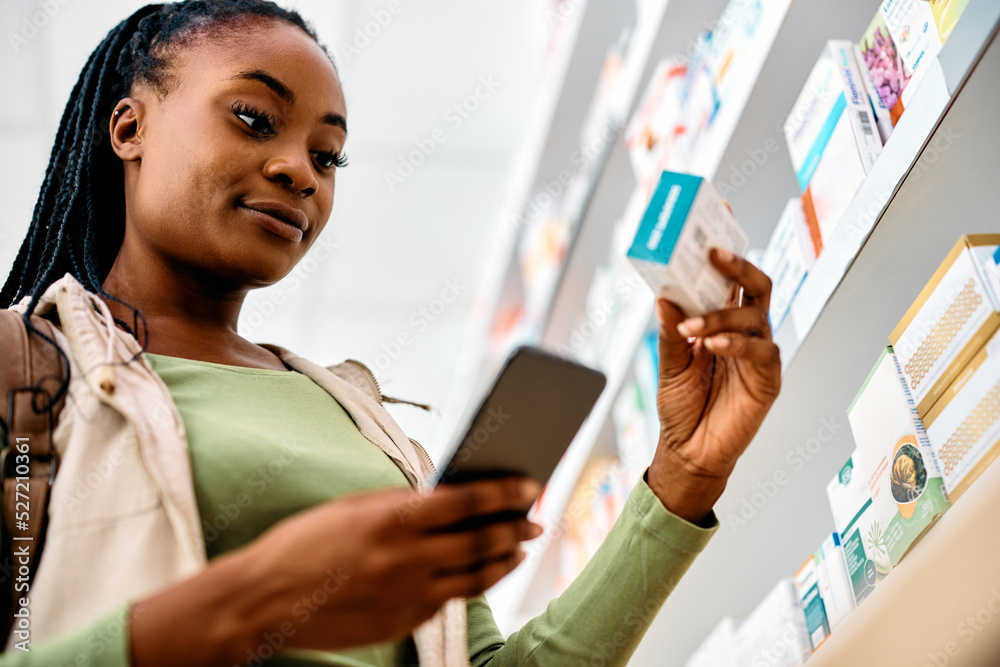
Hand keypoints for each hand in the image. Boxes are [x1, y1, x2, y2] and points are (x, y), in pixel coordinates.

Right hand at [129, 477, 541, 665]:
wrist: (266, 600)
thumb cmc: (305, 544)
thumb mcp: (353, 507)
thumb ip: (401, 503)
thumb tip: (446, 497)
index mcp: (392, 518)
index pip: (467, 501)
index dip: (505, 492)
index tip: (529, 485)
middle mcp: (407, 558)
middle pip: (481, 540)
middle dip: (516, 527)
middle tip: (536, 520)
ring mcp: (407, 595)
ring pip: (476, 577)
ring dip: (504, 560)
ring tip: (520, 549)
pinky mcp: (404, 623)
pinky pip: (447, 601)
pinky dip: (469, 584)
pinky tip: (479, 573)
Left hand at [647, 248, 780, 523]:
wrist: (689, 451)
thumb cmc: (682, 406)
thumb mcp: (668, 364)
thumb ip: (670, 332)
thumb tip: (664, 297)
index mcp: (721, 321)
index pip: (728, 278)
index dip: (726, 248)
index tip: (716, 215)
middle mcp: (745, 331)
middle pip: (755, 285)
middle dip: (736, 265)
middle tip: (711, 254)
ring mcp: (758, 353)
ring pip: (754, 315)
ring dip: (721, 314)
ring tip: (691, 327)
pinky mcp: (768, 378)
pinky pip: (761, 351)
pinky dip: (736, 343)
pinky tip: (713, 345)